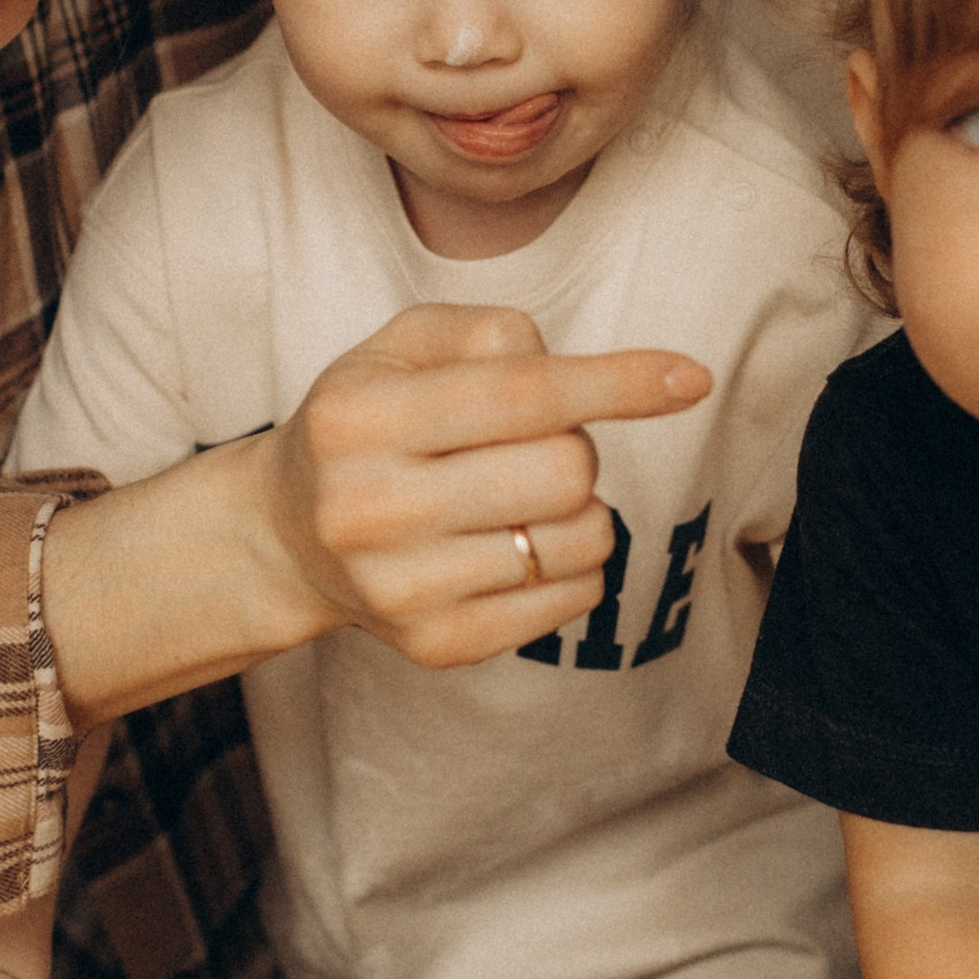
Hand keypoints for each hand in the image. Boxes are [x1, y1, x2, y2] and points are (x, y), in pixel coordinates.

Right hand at [261, 302, 709, 670]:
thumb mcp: (404, 344)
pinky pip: (574, 598)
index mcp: (359, 417)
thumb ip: (492, 332)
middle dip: (576, 446)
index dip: (617, 383)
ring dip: (580, 507)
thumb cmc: (369, 421)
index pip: (520, 395)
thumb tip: (588, 378)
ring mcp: (402, 589)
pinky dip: (573, 562)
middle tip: (532, 445)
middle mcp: (369, 508)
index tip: (690, 378)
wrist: (288, 537)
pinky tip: (518, 544)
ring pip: (580, 537)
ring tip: (521, 497)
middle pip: (564, 470)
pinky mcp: (438, 646)